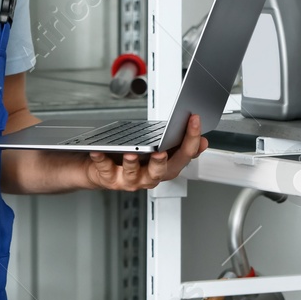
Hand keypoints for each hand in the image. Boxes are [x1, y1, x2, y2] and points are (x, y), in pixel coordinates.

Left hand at [85, 114, 207, 190]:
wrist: (103, 170)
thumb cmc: (134, 157)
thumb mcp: (160, 150)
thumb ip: (179, 147)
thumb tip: (202, 141)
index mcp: (165, 168)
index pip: (184, 155)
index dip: (192, 138)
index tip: (194, 119)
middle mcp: (150, 177)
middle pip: (161, 171)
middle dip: (162, 162)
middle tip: (162, 151)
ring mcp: (130, 179)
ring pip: (134, 175)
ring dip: (132, 164)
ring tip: (130, 153)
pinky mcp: (110, 179)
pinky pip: (105, 169)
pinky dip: (101, 160)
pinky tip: (98, 150)